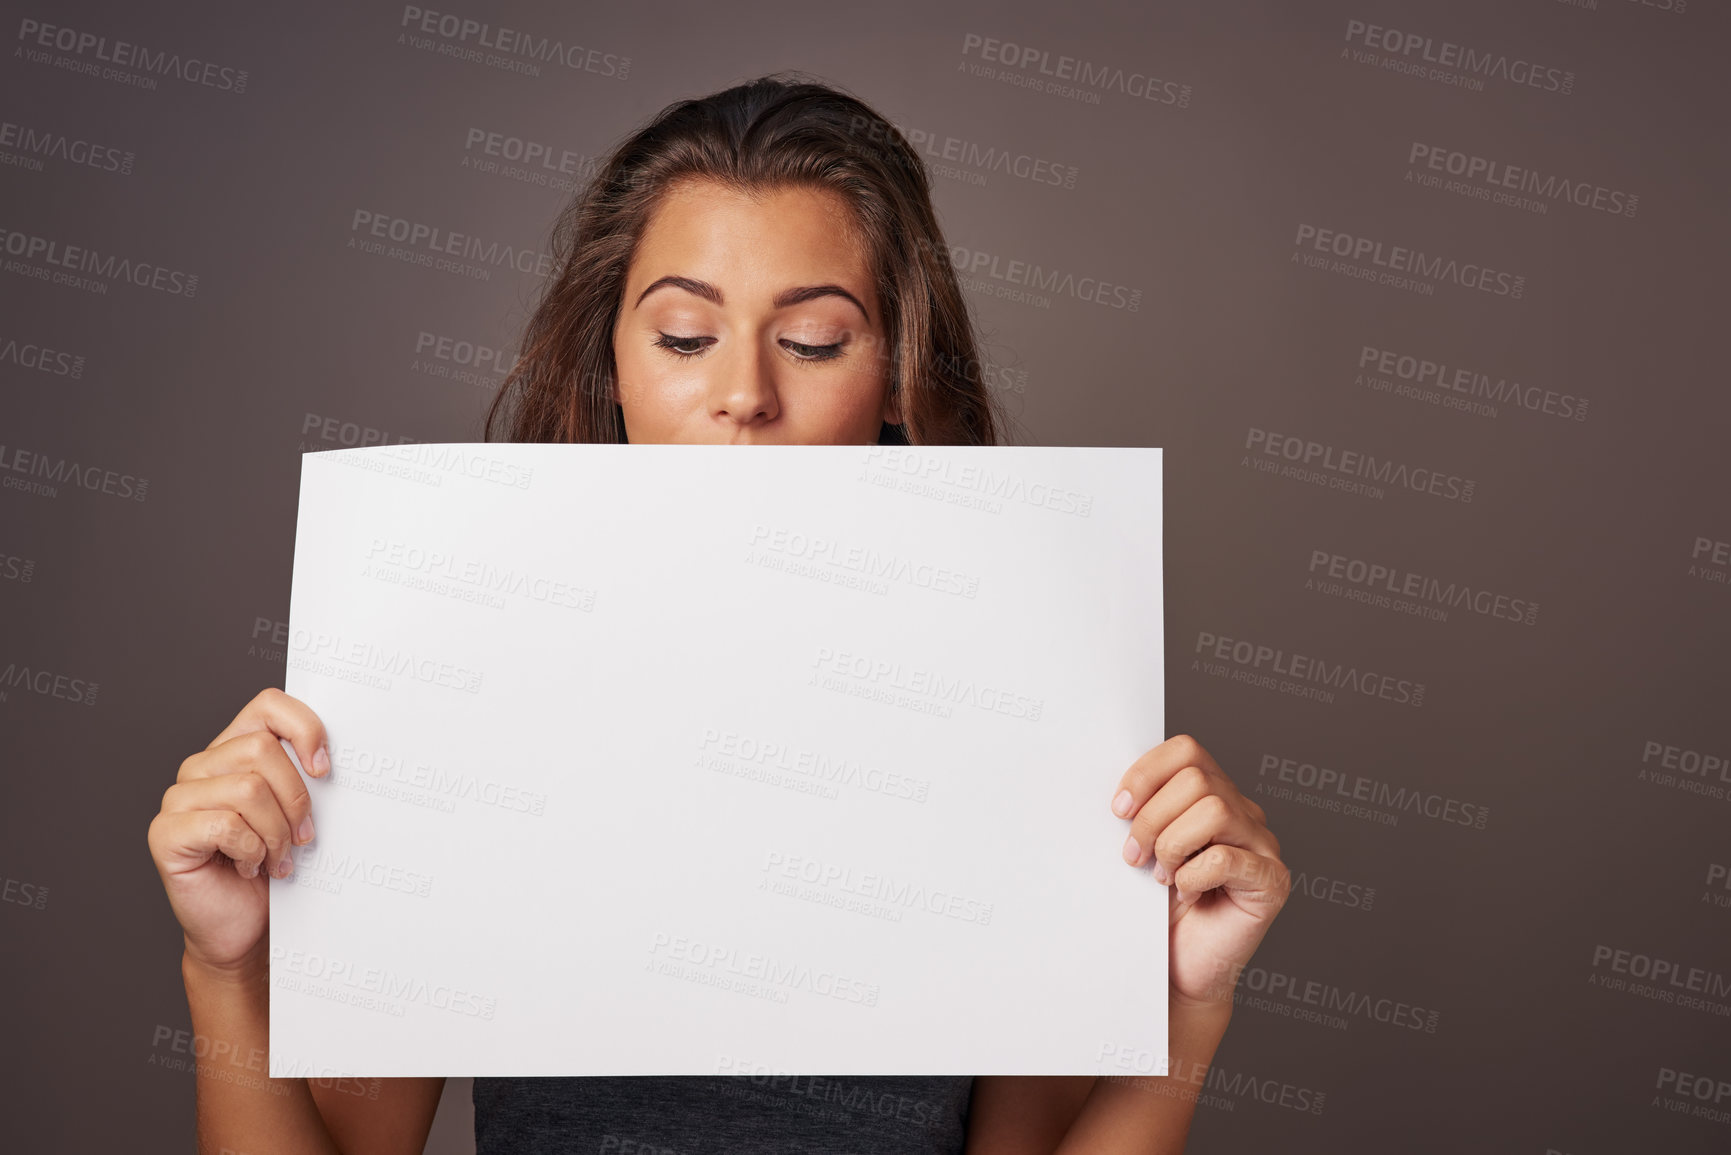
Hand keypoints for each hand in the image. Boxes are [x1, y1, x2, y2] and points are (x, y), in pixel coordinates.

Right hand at [146, 687, 329, 974]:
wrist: (245, 927)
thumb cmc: (274, 868)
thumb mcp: (299, 814)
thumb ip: (305, 777)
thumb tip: (333, 758)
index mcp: (234, 750)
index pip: (268, 705)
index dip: (303, 728)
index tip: (325, 770)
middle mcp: (201, 766)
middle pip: (262, 750)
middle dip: (296, 799)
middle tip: (303, 837)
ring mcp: (178, 798)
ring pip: (247, 788)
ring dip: (276, 832)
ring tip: (277, 858)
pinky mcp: (165, 832)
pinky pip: (224, 824)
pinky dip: (251, 850)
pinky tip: (250, 867)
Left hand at [1110, 734, 1289, 1009]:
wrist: (1178, 969)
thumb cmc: (1159, 910)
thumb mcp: (1144, 848)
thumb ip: (1143, 811)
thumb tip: (1119, 792)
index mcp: (1214, 795)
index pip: (1187, 751)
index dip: (1147, 773)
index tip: (1118, 809)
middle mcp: (1244, 813)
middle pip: (1197, 778)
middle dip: (1152, 817)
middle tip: (1135, 856)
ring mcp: (1262, 846)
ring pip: (1214, 809)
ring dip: (1173, 845)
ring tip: (1162, 875)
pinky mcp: (1271, 882)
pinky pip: (1226, 858)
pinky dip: (1193, 876)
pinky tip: (1187, 893)